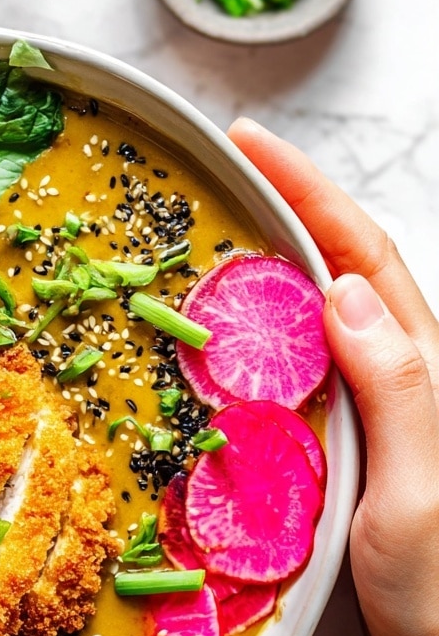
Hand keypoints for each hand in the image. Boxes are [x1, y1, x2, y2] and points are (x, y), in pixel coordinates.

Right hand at [229, 119, 438, 635]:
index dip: (309, 194)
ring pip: (321, 320)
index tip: (250, 145)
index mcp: (423, 374)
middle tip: (224, 175)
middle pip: (344, 271)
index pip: (361, 260)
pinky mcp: (354, 453)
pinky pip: (305, 377)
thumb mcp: (419, 491)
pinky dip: (266, 343)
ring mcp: (378, 416)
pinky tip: (231, 346)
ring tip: (217, 240)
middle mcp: (404, 381)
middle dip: (290, 209)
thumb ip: (395, 390)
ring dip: (275, 269)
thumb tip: (339, 293)